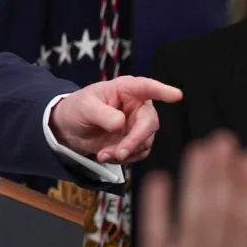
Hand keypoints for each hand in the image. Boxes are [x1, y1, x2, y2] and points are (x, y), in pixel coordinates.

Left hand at [49, 75, 181, 162]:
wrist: (69, 128)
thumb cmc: (77, 108)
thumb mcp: (85, 107)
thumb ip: (102, 114)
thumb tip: (120, 123)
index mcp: (126, 89)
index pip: (147, 87)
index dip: (162, 91)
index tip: (176, 95)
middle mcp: (137, 106)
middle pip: (149, 123)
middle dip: (135, 140)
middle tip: (119, 153)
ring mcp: (137, 125)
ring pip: (145, 141)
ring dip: (126, 152)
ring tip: (102, 154)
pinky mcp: (134, 141)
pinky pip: (138, 152)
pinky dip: (124, 158)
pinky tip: (106, 156)